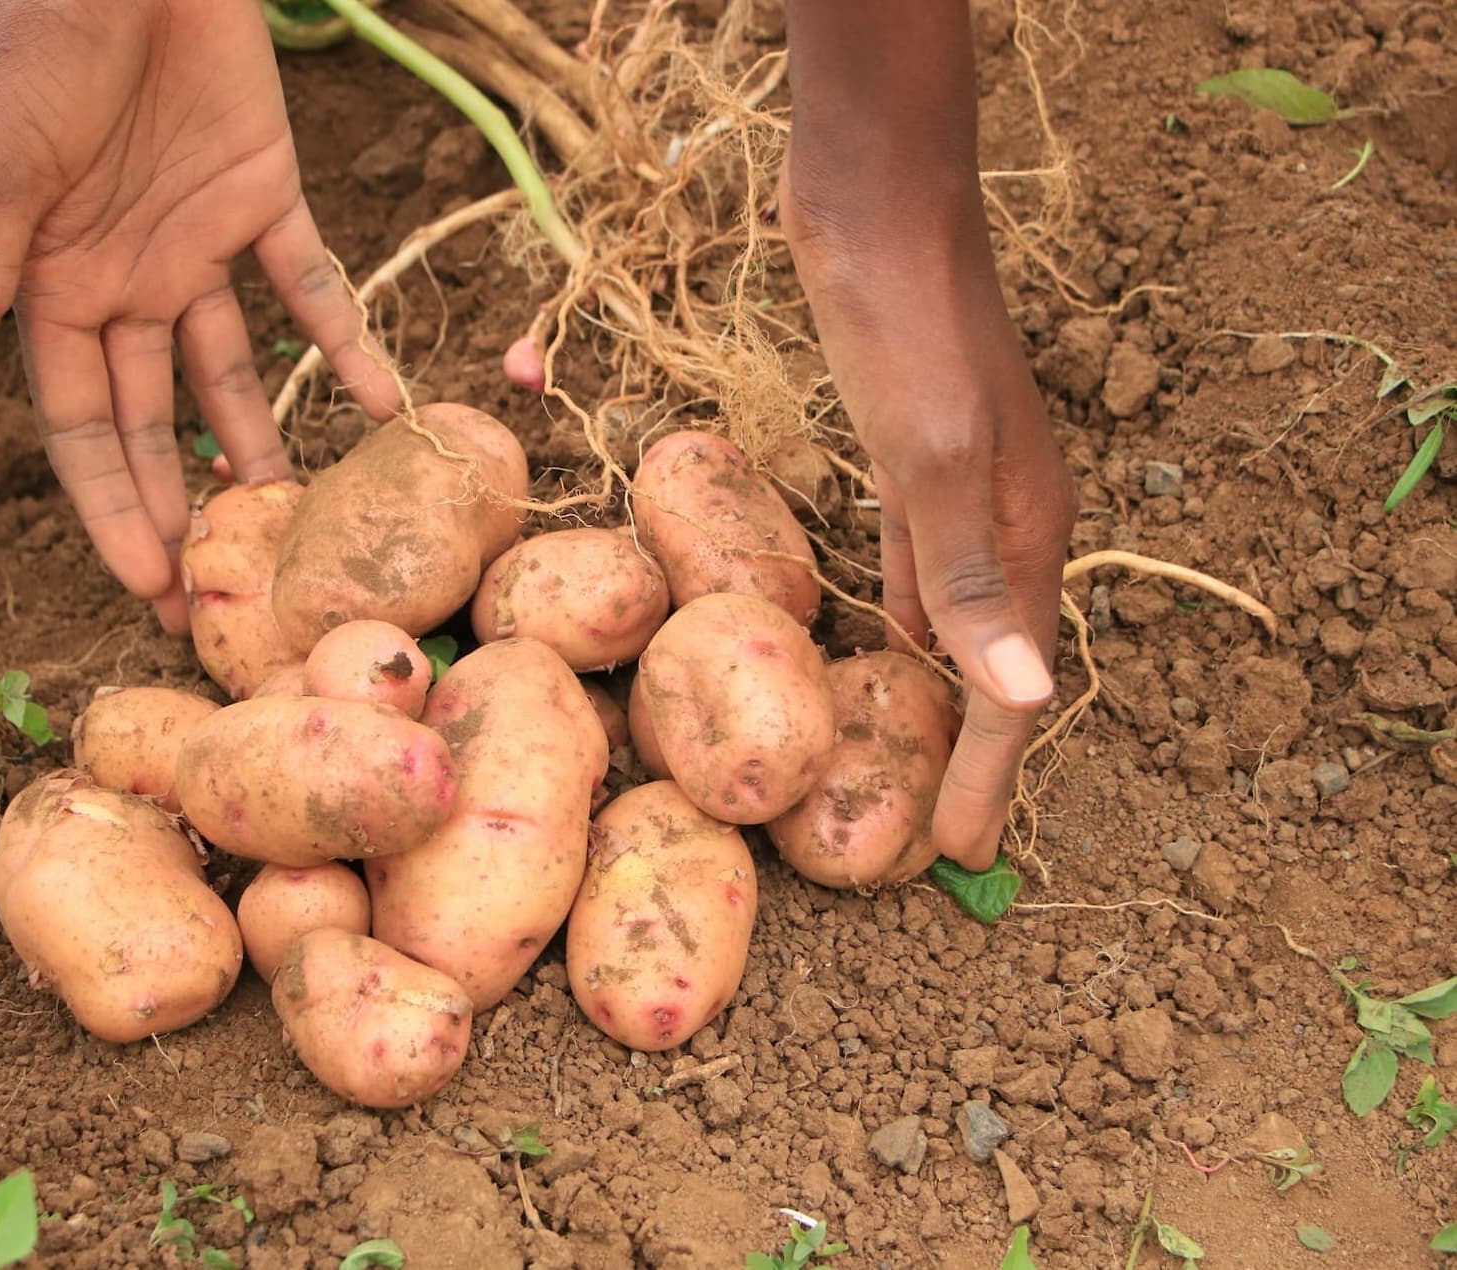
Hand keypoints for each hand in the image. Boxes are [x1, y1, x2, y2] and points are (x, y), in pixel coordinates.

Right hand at [0, 0, 400, 632]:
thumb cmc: (41, 49)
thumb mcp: (1, 173)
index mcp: (53, 286)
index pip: (83, 427)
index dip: (112, 507)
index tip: (147, 586)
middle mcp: (127, 280)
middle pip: (155, 418)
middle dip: (180, 504)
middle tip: (217, 595)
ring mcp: (197, 244)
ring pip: (234, 369)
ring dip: (261, 440)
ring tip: (294, 521)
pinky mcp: (266, 195)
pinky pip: (312, 283)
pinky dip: (346, 338)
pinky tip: (382, 404)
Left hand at [780, 164, 1074, 870]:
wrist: (876, 213)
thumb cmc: (904, 333)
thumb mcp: (935, 458)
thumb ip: (972, 574)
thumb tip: (1027, 699)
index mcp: (1024, 535)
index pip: (1014, 685)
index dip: (988, 773)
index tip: (960, 857)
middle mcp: (1003, 522)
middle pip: (992, 664)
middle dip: (967, 751)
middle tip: (928, 835)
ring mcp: (958, 490)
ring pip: (955, 619)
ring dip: (934, 694)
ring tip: (906, 764)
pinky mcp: (907, 460)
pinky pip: (918, 566)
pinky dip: (907, 617)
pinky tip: (888, 641)